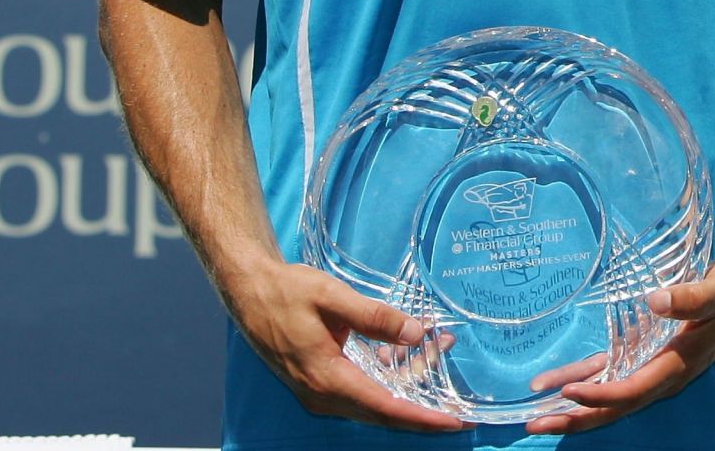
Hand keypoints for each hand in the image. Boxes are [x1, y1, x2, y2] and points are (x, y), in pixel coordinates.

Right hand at [229, 260, 467, 431]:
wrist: (250, 293)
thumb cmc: (288, 293)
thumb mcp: (333, 297)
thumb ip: (375, 318)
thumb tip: (415, 334)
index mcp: (328, 380)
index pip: (385, 408)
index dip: (423, 418)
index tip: (454, 421)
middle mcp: (324, 395)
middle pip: (384, 412)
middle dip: (425, 408)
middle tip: (463, 408)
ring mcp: (321, 391)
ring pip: (375, 398)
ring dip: (410, 380)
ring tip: (441, 345)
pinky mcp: (321, 381)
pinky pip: (363, 387)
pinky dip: (390, 373)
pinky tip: (409, 347)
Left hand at [525, 259, 714, 434]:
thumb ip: (693, 297)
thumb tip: (656, 301)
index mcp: (679, 364)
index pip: (634, 390)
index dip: (601, 395)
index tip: (569, 392)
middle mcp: (662, 375)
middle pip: (614, 408)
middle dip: (576, 418)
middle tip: (534, 425)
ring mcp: (650, 369)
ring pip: (607, 398)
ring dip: (572, 408)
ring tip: (534, 417)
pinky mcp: (643, 357)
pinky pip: (608, 376)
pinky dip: (580, 382)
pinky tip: (554, 384)